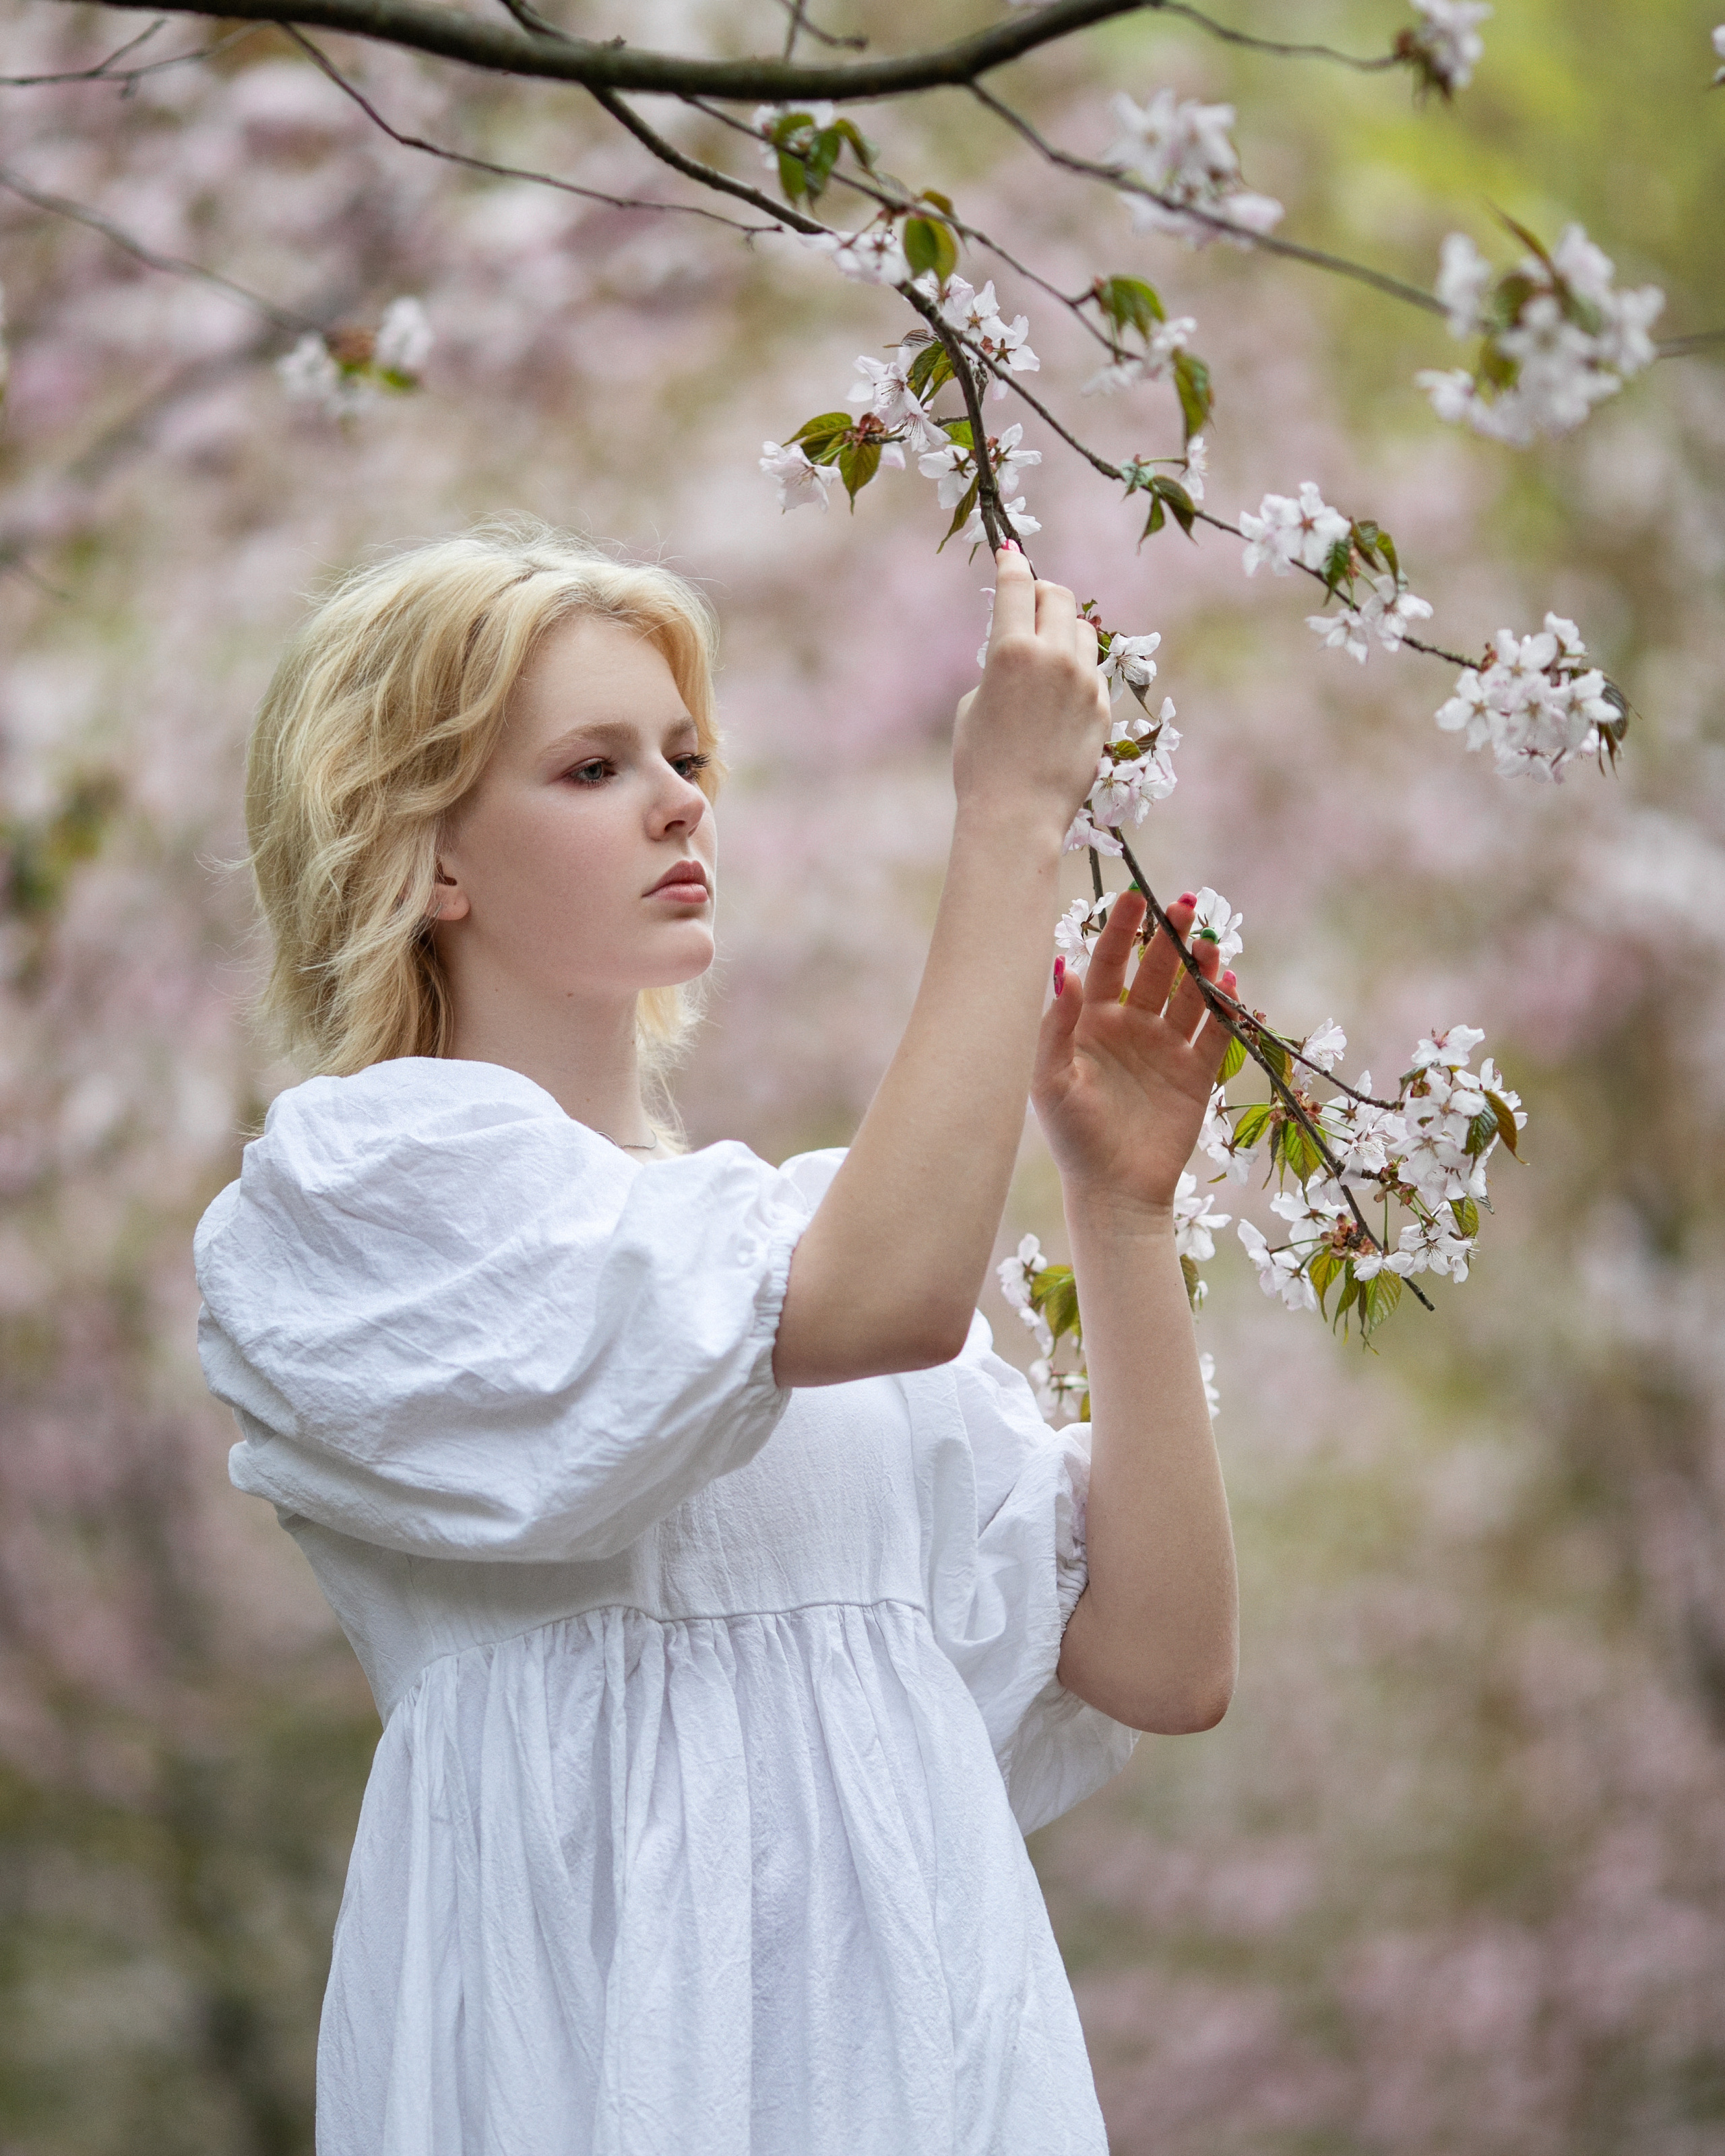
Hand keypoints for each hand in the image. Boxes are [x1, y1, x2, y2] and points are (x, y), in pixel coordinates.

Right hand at [951, 547, 1108, 844]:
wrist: (1017, 816)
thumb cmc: (980, 764)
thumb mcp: (972, 705)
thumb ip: (998, 667)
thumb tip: (1019, 652)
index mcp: (1010, 651)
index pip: (1016, 585)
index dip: (1011, 563)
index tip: (1009, 553)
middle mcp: (1053, 657)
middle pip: (1058, 596)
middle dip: (1042, 592)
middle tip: (1031, 601)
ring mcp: (1084, 681)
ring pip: (1082, 630)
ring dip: (1063, 630)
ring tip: (1046, 654)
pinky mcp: (1102, 707)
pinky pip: (1092, 671)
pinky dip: (1076, 671)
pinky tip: (1059, 697)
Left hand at [1032, 890, 1234, 1219]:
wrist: (1116, 1192)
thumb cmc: (1073, 1139)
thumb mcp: (1050, 1082)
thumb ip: (1054, 1028)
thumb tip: (1061, 969)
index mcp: (1090, 1023)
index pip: (1106, 964)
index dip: (1120, 931)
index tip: (1135, 898)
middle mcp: (1129, 1028)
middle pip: (1154, 970)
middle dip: (1169, 938)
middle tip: (1185, 906)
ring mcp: (1164, 1048)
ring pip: (1188, 995)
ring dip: (1200, 968)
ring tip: (1210, 944)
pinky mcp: (1195, 1073)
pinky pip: (1216, 1033)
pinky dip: (1226, 1009)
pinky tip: (1232, 986)